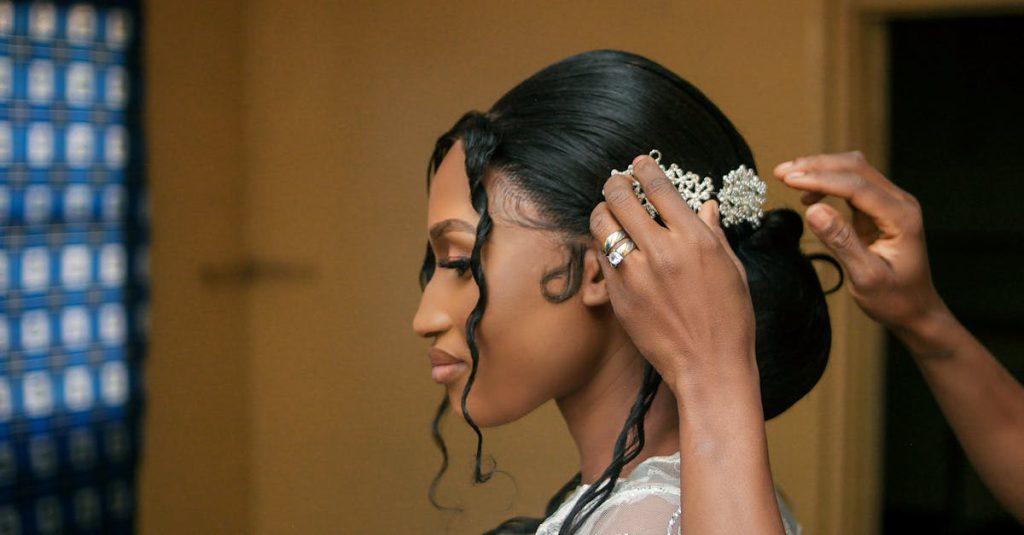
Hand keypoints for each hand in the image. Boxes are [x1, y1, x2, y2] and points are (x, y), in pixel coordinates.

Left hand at [589, 154, 756, 394]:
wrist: (709, 367)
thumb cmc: (730, 320)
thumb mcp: (731, 270)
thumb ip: (712, 233)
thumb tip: (705, 205)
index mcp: (694, 240)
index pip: (659, 188)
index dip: (645, 169)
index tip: (639, 163)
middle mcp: (662, 252)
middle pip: (621, 198)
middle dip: (616, 183)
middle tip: (616, 181)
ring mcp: (636, 274)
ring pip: (603, 225)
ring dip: (603, 211)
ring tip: (608, 209)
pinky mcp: (619, 296)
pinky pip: (602, 258)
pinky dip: (604, 246)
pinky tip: (611, 245)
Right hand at [773, 151, 947, 334]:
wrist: (914, 309)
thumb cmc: (894, 299)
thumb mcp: (866, 277)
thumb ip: (841, 241)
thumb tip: (813, 210)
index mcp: (901, 217)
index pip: (857, 186)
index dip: (821, 180)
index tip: (789, 181)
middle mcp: (899, 203)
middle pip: (856, 168)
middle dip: (816, 166)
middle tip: (781, 173)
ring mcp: (890, 203)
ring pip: (853, 171)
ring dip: (820, 170)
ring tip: (788, 177)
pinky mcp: (878, 209)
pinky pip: (851, 185)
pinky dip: (827, 183)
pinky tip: (809, 196)